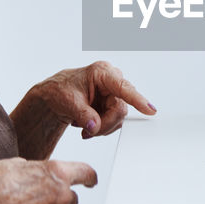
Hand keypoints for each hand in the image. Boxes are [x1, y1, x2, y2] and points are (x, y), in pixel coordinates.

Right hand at [0, 157, 97, 203]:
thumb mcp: (18, 164)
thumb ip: (36, 170)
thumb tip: (37, 175)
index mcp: (58, 173)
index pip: (86, 173)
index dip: (90, 177)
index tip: (91, 181)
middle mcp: (62, 196)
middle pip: (72, 198)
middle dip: (61, 197)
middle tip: (38, 198)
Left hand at [37, 60, 155, 138]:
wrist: (54, 96)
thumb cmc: (60, 90)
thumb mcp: (69, 102)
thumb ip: (84, 114)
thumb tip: (95, 125)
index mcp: (102, 73)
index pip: (123, 88)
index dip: (137, 100)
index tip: (150, 110)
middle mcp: (111, 81)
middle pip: (120, 108)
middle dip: (105, 123)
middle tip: (89, 131)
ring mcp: (113, 93)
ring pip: (118, 117)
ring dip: (102, 126)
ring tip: (84, 126)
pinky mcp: (112, 104)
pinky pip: (114, 120)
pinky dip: (101, 127)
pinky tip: (89, 124)